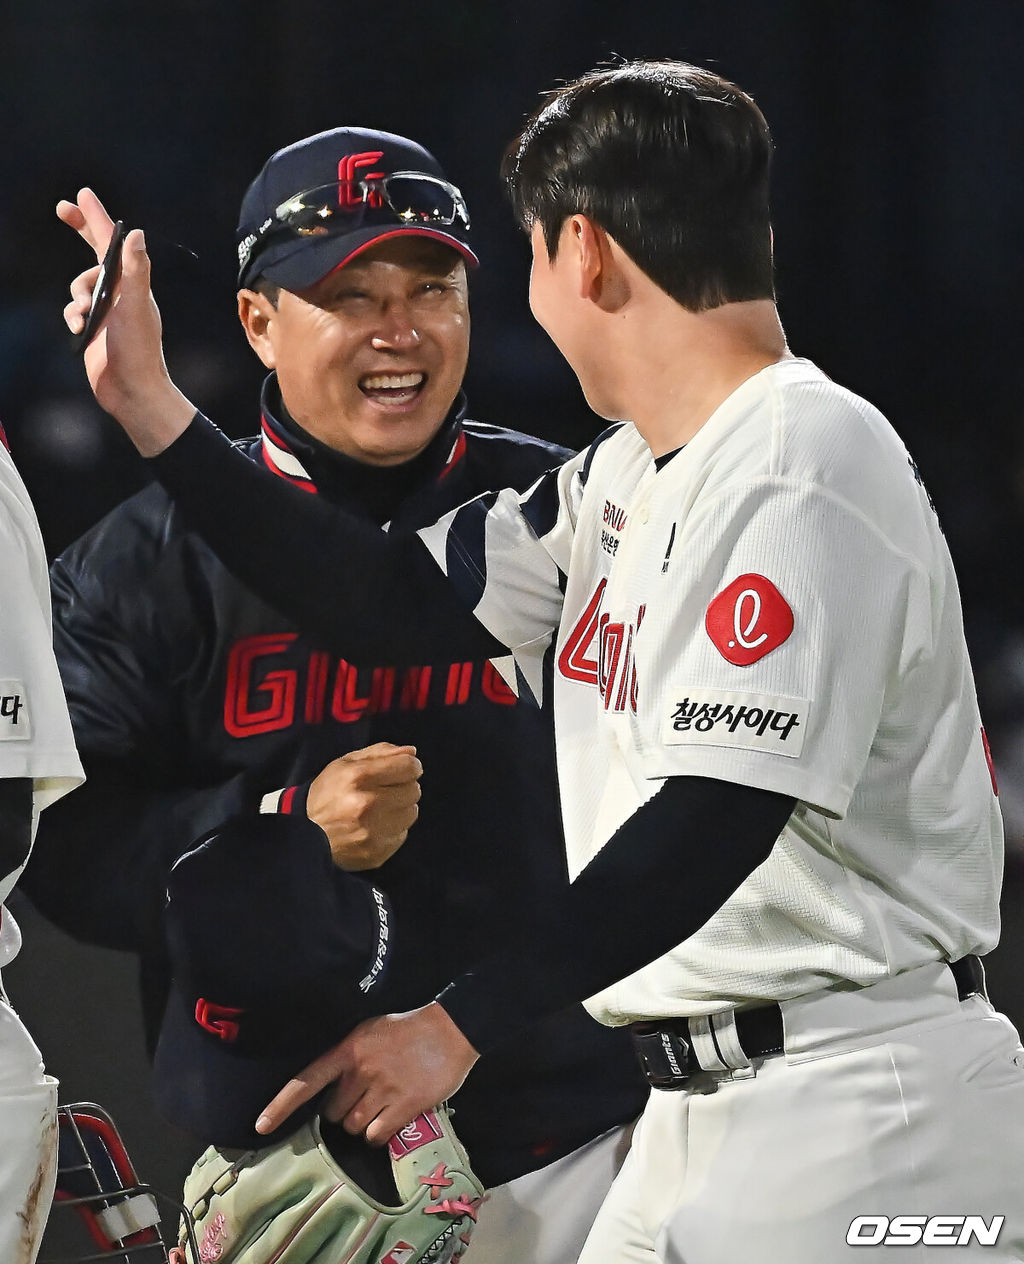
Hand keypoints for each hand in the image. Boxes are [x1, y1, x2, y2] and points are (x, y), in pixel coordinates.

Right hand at [58, 187, 194, 454]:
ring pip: (78, 286)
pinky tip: (81, 330)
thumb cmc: (138, 349)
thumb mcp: (136, 305)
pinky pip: (73, 311)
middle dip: (80, 230)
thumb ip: (136, 269)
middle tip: (61, 209)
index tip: (81, 195)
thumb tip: (136, 233)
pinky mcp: (94, 329)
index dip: (96, 218)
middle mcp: (122, 293)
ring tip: (86, 315)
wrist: (131, 391)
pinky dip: (73, 316)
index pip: (113, 243)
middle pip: (95, 254)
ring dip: (76, 296)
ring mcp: (107, 311)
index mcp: (134, 284)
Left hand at [255, 1002, 478, 1145]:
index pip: (307, 1080)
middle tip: (363, 1097)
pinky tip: (390, 1118)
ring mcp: (383, 1090)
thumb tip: (330, 1083)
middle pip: (332, 1113)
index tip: (261, 1126)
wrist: (451, 1029)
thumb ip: (349, 1057)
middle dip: (343, 1110)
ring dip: (362, 1123)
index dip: (282, 1105)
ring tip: (381, 1104)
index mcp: (349, 1050)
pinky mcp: (404, 1106)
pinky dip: (378, 1134)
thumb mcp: (370, 1032)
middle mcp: (361, 1071)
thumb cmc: (408, 1030)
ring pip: (353, 1127)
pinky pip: (375, 1136)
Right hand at [306, 742, 422, 869]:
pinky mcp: (376, 852)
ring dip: (400, 808)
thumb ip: (381, 752)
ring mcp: (372, 831)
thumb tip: (412, 753)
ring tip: (379, 808)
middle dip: (404, 786)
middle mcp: (367, 805)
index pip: (408, 767)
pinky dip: (393, 828)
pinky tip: (374, 825)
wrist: (305, 836)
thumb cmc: (327, 794)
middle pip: (413, 790)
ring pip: (412, 812)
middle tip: (386, 789)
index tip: (405, 768)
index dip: (411, 766)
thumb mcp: (345, 764)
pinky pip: (402, 833)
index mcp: (358, 777)